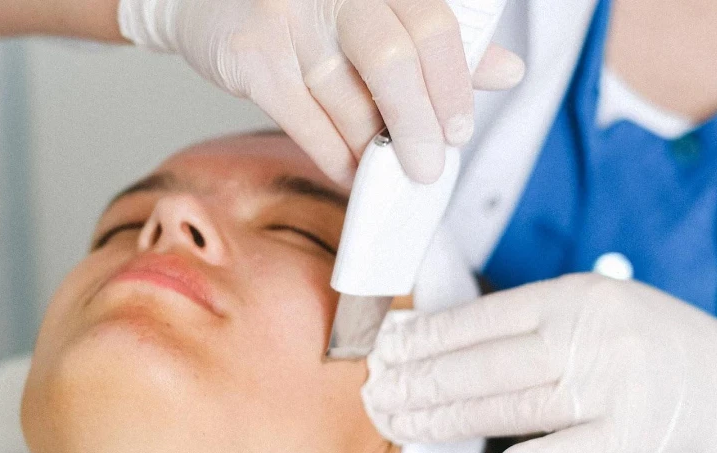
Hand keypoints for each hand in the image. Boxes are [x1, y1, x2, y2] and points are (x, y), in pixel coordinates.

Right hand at [118, 0, 524, 185]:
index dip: (454, 82)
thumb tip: (509, 71)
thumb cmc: (304, 14)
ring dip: (370, 150)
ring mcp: (289, 15)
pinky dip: (333, 156)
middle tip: (428, 168)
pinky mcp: (253, 54)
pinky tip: (348, 171)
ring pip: (345, 102)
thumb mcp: (376, 15)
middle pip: (392, 60)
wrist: (207, 1)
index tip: (459, 130)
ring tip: (383, 171)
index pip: (432, 24)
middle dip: (416, 126)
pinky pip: (305, 121)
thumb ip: (438, 42)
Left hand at [364, 273, 716, 452]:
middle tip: (375, 393)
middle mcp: (590, 338)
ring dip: (449, 420)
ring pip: (515, 408)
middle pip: (487, 366)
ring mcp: (614, 388)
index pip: (483, 319)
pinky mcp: (634, 436)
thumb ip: (516, 319)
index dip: (428, 338)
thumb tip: (426, 333)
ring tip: (400, 423)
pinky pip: (576, 448)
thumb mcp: (582, 305)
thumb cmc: (630, 335)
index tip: (384, 350)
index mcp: (571, 297)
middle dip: (421, 382)